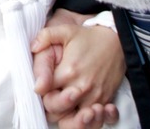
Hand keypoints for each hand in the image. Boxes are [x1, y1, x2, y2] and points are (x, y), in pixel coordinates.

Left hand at [32, 9, 124, 127]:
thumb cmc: (88, 37)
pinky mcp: (105, 100)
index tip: (42, 86)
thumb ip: (45, 36)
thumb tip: (32, 47)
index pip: (45, 93)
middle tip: (52, 96)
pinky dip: (90, 121)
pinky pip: (96, 120)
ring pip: (75, 119)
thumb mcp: (65, 30)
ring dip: (69, 117)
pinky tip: (87, 114)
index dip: (41, 92)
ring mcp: (94, 96)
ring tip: (68, 108)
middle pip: (57, 109)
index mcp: (68, 71)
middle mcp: (81, 87)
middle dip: (51, 105)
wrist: (117, 40)